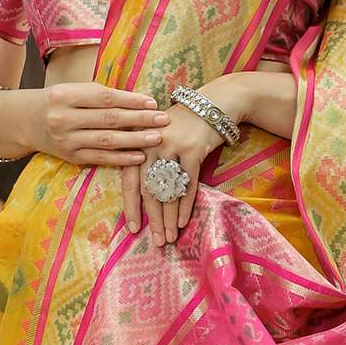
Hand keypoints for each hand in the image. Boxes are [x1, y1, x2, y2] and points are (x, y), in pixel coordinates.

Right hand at [40, 82, 169, 166]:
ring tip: (157, 138)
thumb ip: (99, 95)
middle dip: (139, 120)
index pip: (104, 98)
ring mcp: (67, 140)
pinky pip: (100, 158)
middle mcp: (64, 118)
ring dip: (135, 140)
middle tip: (163, 119)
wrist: (25, 121)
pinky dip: (121, 158)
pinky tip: (139, 156)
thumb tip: (138, 100)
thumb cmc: (57, 101)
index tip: (152, 102)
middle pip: (109, 119)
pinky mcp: (71, 157)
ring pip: (107, 140)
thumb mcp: (72, 90)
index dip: (130, 101)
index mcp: (66, 95)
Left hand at [119, 105, 222, 245]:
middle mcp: (150, 143)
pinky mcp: (192, 150)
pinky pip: (187, 185)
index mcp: (138, 141)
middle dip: (152, 219)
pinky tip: (181, 222)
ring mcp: (171, 146)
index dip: (131, 207)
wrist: (216, 103)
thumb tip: (146, 198)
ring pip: (166, 190)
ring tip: (169, 237)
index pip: (129, 179)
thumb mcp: (161, 136)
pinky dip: (184, 206)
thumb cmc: (187, 124)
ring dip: (167, 218)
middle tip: (155, 241)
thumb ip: (151, 160)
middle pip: (148, 189)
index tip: (134, 229)